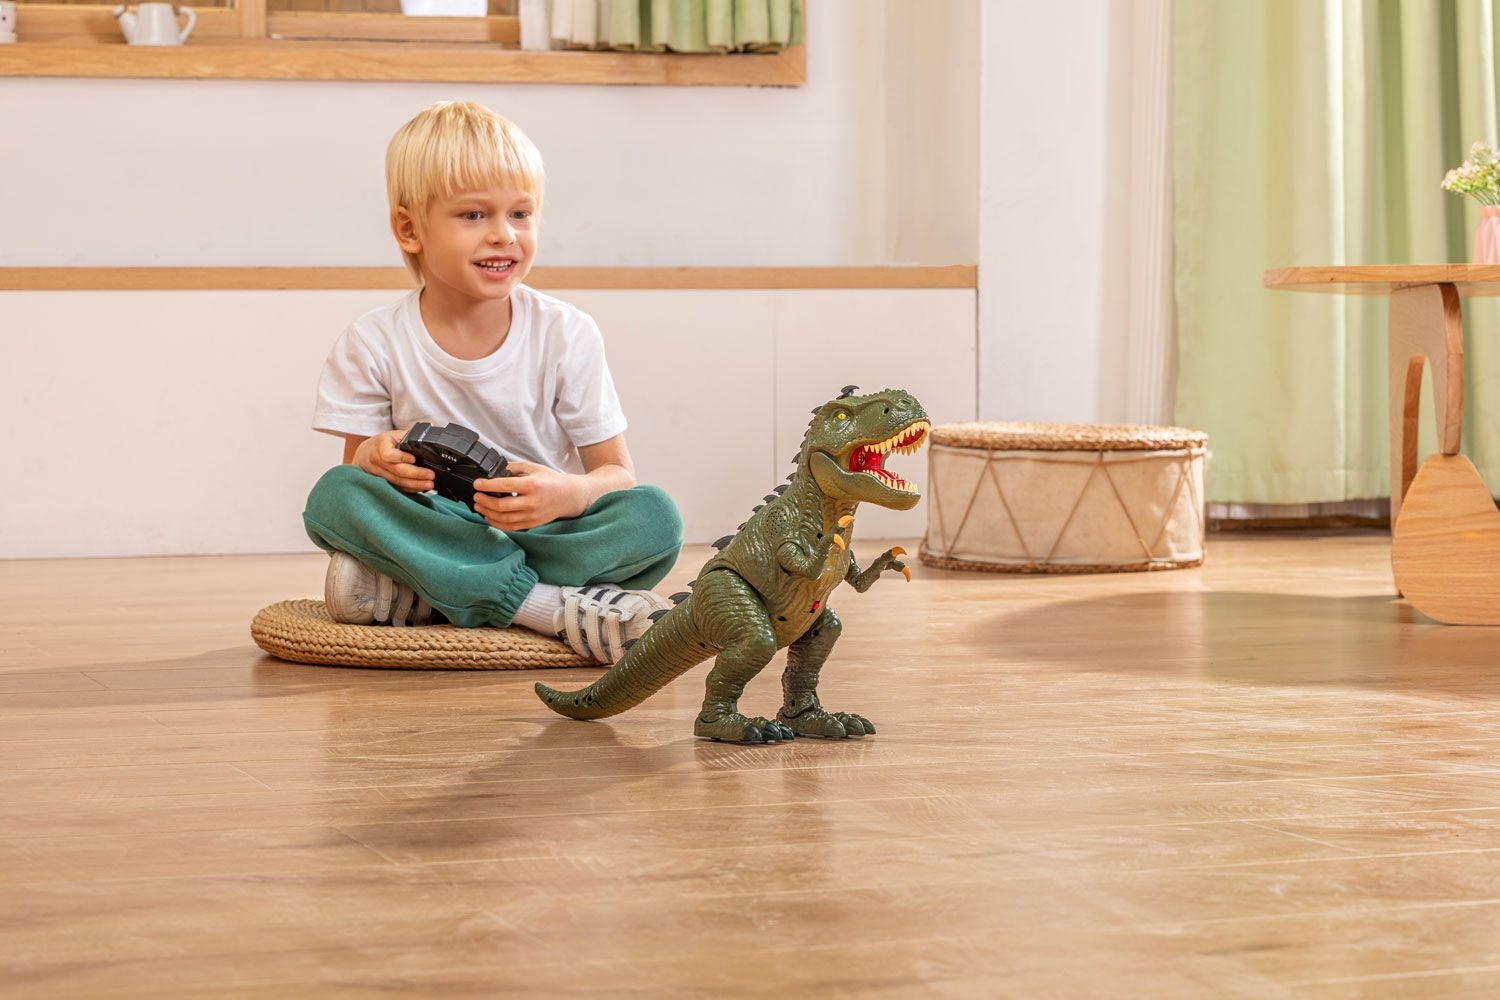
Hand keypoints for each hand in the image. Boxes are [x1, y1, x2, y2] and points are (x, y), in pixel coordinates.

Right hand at [354, 428, 434, 492]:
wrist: (365, 453)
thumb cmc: (383, 443)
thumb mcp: (394, 434)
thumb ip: (412, 433)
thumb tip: (434, 427)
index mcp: (381, 444)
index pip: (388, 454)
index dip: (401, 458)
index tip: (414, 459)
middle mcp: (377, 460)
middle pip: (396, 470)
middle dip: (415, 474)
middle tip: (431, 475)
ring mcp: (378, 472)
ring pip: (397, 481)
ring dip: (415, 484)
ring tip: (430, 484)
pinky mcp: (382, 482)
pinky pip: (396, 487)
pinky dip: (409, 488)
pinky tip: (421, 488)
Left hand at [473, 460, 588, 530]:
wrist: (570, 496)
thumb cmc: (552, 481)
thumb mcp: (534, 468)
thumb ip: (514, 468)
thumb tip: (495, 470)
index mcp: (532, 485)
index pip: (505, 485)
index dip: (488, 485)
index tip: (477, 484)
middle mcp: (532, 501)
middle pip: (502, 505)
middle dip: (485, 501)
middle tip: (476, 497)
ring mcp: (532, 514)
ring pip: (504, 518)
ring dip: (488, 513)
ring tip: (479, 507)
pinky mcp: (532, 523)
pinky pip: (511, 527)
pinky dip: (497, 523)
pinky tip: (490, 517)